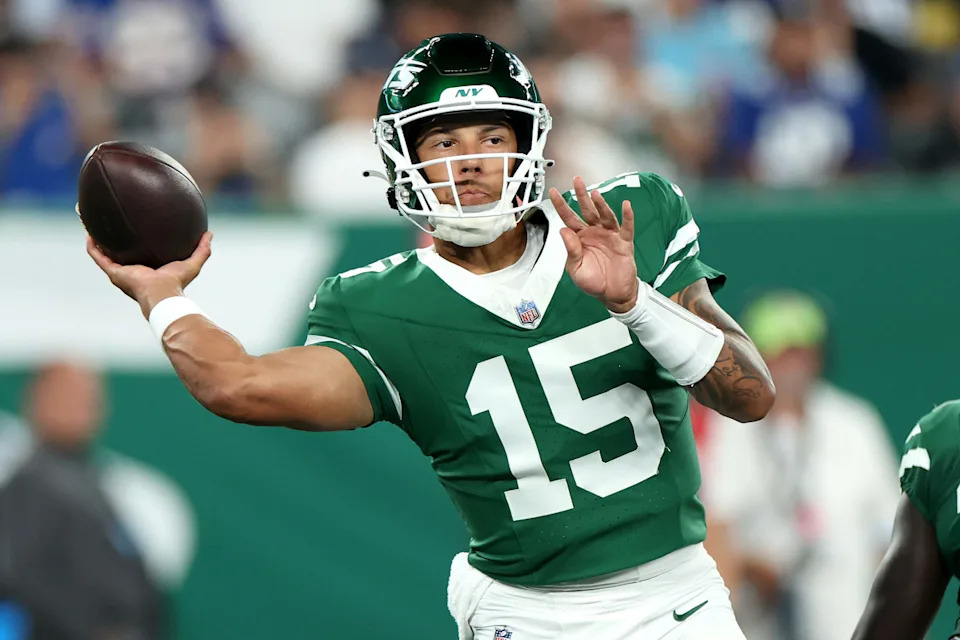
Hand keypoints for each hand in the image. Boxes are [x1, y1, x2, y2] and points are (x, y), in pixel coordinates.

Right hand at [86, 232, 212, 317]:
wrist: (162, 294)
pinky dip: (92, 245)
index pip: (138, 253)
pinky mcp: (113, 272)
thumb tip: (210, 233)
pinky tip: (89, 231)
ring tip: (90, 222)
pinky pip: (98, 256)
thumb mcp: (192, 263)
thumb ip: (202, 249)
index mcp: (146, 269)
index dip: (133, 241)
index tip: (131, 227)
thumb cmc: (177, 283)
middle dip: (111, 238)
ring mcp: (119, 272)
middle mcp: (130, 270)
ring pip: (102, 252)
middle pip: (117, 251)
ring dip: (96, 238)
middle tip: (107, 221)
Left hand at [549, 177, 637, 313]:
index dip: (561, 205)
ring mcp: (610, 236)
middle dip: (582, 195)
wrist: (613, 294)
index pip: (568, 218)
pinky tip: (625, 206)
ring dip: (601, 205)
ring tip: (595, 194)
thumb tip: (563, 231)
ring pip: (605, 216)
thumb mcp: (576, 269)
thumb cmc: (593, 282)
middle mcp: (594, 233)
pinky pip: (626, 227)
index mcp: (580, 238)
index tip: (553, 192)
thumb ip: (571, 250)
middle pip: (587, 211)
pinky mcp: (624, 242)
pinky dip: (627, 216)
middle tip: (577, 180)